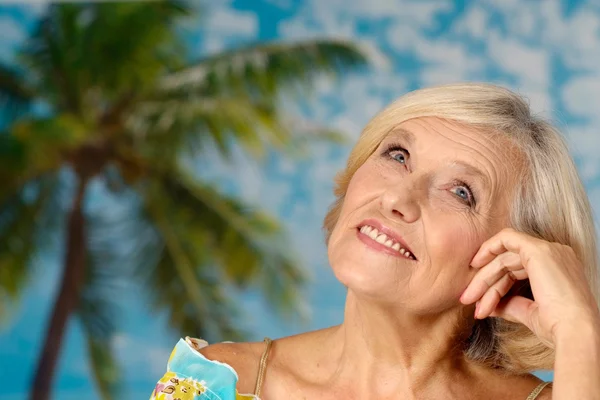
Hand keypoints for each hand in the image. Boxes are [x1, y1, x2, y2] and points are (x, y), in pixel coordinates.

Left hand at [459, 228, 599, 346]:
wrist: (574, 332)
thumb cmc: (558, 328)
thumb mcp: (530, 313)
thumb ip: (511, 304)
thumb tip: (490, 306)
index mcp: (558, 268)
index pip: (518, 270)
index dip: (496, 284)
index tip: (479, 301)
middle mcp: (556, 255)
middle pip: (508, 263)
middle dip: (484, 282)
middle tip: (467, 300)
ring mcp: (548, 250)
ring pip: (504, 257)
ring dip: (483, 278)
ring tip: (469, 299)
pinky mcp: (538, 250)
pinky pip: (506, 238)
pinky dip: (489, 248)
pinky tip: (475, 265)